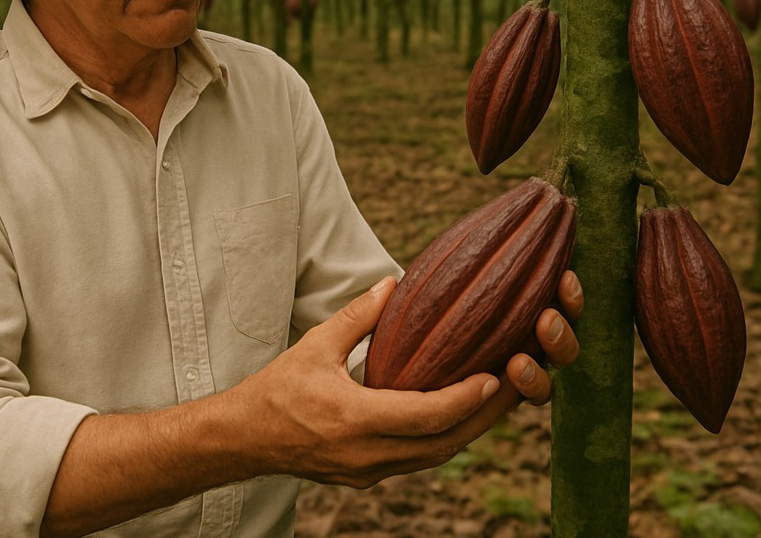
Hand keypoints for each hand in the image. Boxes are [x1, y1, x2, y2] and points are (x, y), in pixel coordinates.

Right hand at [222, 270, 582, 488]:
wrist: (245, 439)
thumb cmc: (278, 388)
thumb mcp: (316, 344)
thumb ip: (358, 316)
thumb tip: (393, 282)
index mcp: (353, 419)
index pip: (425, 416)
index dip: (464, 398)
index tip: (493, 375)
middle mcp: (368, 455)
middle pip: (443, 444)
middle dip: (484, 416)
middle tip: (515, 384)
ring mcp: (370, 473)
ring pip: (436, 457)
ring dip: (470, 429)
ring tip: (498, 398)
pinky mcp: (369, 477)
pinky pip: (419, 460)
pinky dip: (446, 438)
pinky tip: (461, 413)